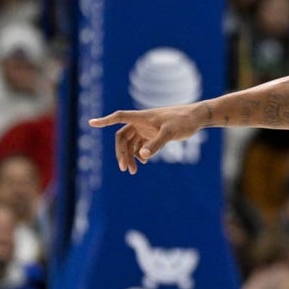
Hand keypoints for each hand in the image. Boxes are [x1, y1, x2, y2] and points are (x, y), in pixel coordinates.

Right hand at [89, 104, 203, 172]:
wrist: (197, 118)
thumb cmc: (183, 121)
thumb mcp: (170, 132)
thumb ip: (156, 144)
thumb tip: (143, 157)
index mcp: (142, 117)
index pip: (119, 117)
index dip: (105, 120)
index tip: (91, 122)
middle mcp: (141, 123)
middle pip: (123, 137)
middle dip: (121, 153)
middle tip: (125, 168)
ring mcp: (147, 129)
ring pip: (131, 144)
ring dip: (130, 156)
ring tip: (133, 171)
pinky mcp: (153, 135)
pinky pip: (140, 146)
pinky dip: (139, 154)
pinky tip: (143, 162)